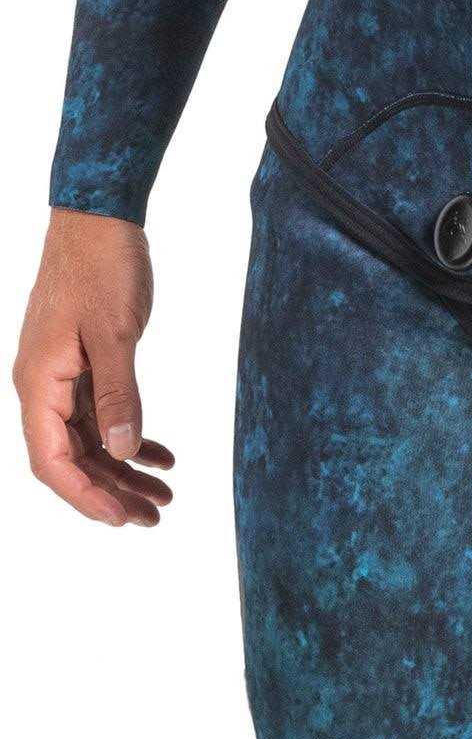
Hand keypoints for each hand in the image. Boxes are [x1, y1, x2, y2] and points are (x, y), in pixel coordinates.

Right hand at [12, 208, 172, 526]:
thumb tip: (120, 452)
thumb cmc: (101, 268)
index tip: (123, 519)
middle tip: (157, 516)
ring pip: (91, 439)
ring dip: (125, 469)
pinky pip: (102, 413)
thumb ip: (118, 395)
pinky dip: (131, 436)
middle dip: (112, 492)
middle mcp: (44, 387)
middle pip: (74, 458)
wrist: (98, 219)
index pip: (54, 461)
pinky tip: (162, 454)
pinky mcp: (84, 363)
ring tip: (166, 495)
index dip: (86, 496)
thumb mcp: (114, 334)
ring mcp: (62, 376)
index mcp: (39, 384)